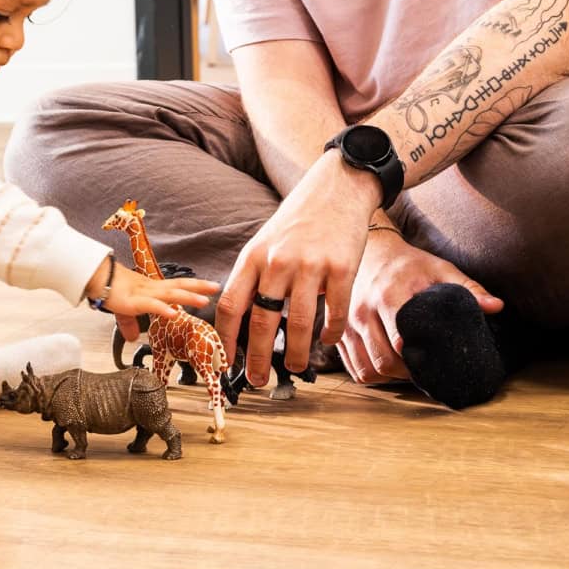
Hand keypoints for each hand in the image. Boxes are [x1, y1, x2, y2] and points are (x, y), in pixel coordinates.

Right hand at [85, 258, 217, 342]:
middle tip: (217, 288)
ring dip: (188, 297)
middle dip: (199, 287)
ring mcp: (144, 294)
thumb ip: (129, 324)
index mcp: (151, 288)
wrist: (95, 278)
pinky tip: (175, 314)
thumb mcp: (122, 310)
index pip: (177, 285)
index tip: (210, 287)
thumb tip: (131, 338)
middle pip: (179, 285)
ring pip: (170, 294)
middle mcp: (151, 288)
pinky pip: (152, 305)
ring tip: (204, 301)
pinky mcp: (134, 301)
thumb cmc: (109, 289)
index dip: (194, 286)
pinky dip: (164, 309)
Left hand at [215, 149, 379, 387]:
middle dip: (256, 358)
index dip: (226, 339)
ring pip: (298, 324)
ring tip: (294, 367)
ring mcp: (311, 265)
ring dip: (295, 354)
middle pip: (261, 322)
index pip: (230, 305)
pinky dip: (330, 334)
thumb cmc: (298, 221)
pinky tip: (326, 341)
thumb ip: (254, 276)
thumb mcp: (265, 241)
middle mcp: (278, 262)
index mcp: (253, 256)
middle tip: (257, 380)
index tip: (226, 362)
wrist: (336, 188)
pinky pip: (335, 313)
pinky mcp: (342, 267)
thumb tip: (241, 320)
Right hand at [339, 231, 502, 383]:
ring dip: (389, 378)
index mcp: (389, 295)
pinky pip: (355, 369)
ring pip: (368, 369)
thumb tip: (497, 306)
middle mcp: (362, 310)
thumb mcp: (439, 269)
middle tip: (425, 370)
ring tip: (408, 371)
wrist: (371, 251)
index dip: (419, 356)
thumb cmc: (408, 264)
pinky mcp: (339, 333)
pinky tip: (389, 368)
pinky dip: (372, 375)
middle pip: (384, 360)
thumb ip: (468, 288)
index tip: (435, 359)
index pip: (400, 338)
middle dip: (407, 373)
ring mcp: (347, 324)